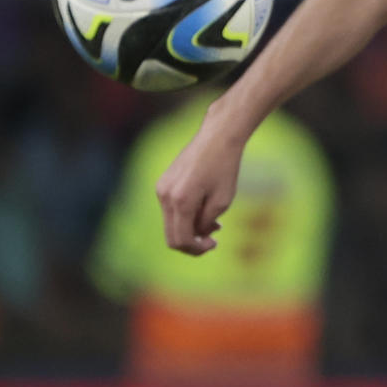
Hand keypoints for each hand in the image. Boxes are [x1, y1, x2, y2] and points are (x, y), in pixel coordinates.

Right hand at [154, 120, 245, 253]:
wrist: (217, 137)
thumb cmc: (225, 168)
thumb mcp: (222, 201)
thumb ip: (206, 223)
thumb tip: (195, 235)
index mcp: (180, 202)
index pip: (180, 240)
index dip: (196, 249)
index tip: (214, 244)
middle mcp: (165, 196)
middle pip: (171, 235)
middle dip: (192, 242)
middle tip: (214, 238)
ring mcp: (161, 189)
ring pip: (171, 222)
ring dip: (190, 228)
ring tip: (215, 222)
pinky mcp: (163, 183)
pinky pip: (171, 209)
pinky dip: (185, 215)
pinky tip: (204, 208)